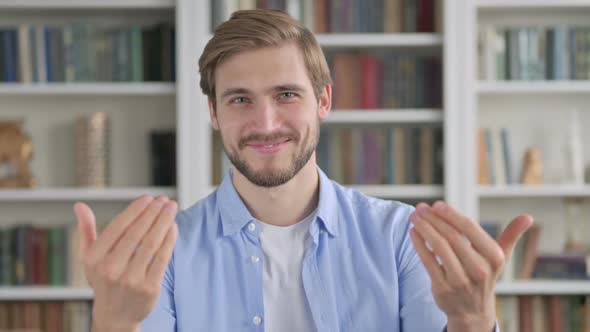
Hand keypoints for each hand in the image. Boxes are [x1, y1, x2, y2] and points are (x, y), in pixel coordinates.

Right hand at [73, 195, 177, 330]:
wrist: (116, 316)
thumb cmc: (104, 280)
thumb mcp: (89, 258)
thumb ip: (86, 230)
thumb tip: (79, 205)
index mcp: (94, 258)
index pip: (118, 226)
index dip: (135, 210)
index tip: (148, 198)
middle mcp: (110, 268)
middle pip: (137, 232)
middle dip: (153, 212)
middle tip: (164, 200)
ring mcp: (130, 279)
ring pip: (152, 243)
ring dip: (164, 221)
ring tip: (172, 208)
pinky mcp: (149, 287)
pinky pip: (162, 258)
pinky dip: (170, 240)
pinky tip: (173, 227)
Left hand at [409, 201, 532, 331]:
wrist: (472, 312)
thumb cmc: (484, 277)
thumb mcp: (500, 258)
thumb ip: (511, 236)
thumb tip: (528, 217)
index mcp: (494, 258)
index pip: (470, 229)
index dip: (451, 214)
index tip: (437, 204)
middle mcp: (479, 270)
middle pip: (452, 237)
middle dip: (434, 219)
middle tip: (420, 207)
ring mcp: (460, 281)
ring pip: (439, 248)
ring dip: (424, 229)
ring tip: (414, 216)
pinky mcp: (443, 289)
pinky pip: (428, 261)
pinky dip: (419, 244)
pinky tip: (413, 232)